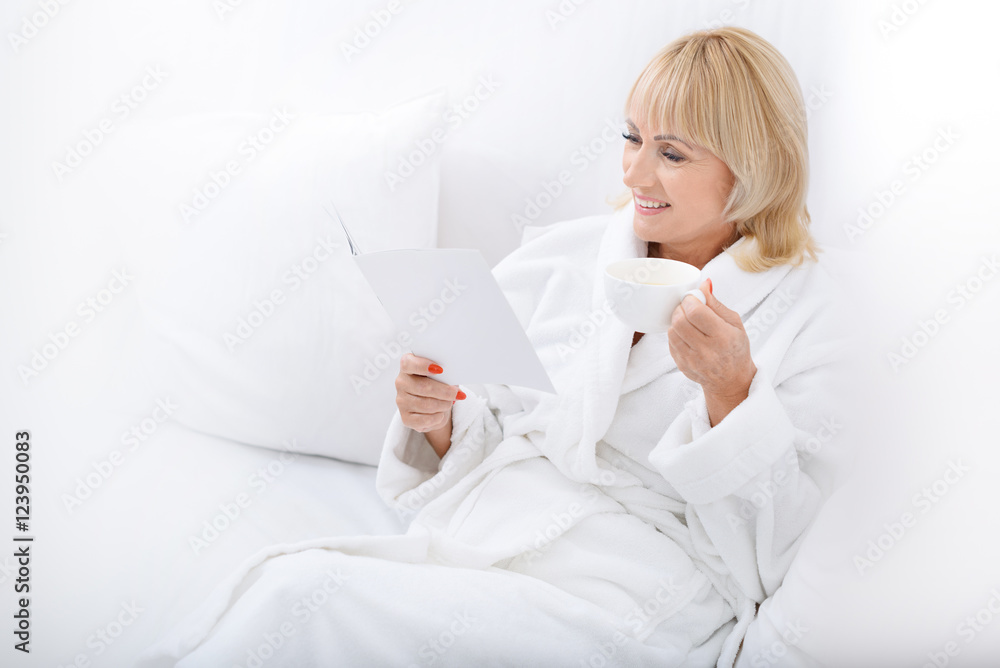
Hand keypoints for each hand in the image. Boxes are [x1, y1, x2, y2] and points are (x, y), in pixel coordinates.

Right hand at [394, 354, 464, 456]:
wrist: (434, 406)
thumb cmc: (438, 384)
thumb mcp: (442, 375)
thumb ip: (443, 373)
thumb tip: (453, 380)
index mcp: (407, 366)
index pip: (408, 363)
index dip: (423, 366)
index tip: (440, 369)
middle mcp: (401, 382)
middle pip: (423, 387)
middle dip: (444, 391)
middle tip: (457, 393)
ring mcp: (401, 401)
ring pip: (426, 405)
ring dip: (443, 405)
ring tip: (450, 403)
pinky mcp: (405, 417)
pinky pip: (424, 420)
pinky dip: (438, 417)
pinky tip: (441, 413)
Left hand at [667, 279, 756, 424]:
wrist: (730, 380)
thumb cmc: (735, 348)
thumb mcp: (734, 323)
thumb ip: (715, 303)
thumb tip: (703, 284)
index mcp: (722, 337)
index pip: (696, 312)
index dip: (690, 300)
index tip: (694, 298)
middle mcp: (706, 351)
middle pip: (680, 321)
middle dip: (681, 308)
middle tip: (689, 308)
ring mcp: (692, 360)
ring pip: (672, 331)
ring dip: (677, 321)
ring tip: (688, 321)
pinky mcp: (681, 365)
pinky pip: (670, 342)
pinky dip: (675, 334)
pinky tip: (687, 334)